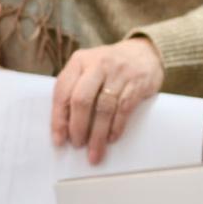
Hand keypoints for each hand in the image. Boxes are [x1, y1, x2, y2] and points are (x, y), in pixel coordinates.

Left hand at [51, 37, 164, 165]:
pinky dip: (116, 127)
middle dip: (78, 127)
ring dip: (98, 134)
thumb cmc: (109, 67)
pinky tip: (112, 138)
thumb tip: (64, 127)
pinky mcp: (137, 82)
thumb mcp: (88, 68)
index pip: (62, 92)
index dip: (59, 119)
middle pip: (82, 100)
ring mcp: (119, 73)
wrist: (144, 52)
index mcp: (79, 61)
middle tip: (77, 145)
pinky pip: (124, 109)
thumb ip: (75, 89)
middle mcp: (98, 64)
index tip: (59, 140)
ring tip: (94, 151)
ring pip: (104, 108)